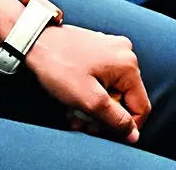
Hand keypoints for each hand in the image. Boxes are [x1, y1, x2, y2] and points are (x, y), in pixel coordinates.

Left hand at [27, 24, 152, 145]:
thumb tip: (133, 134)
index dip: (123, 126)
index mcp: (128, 65)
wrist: (35, 40)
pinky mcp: (101, 48)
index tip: (99, 129)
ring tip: (72, 110)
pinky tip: (74, 94)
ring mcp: (113, 48)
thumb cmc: (59, 67)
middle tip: (79, 121)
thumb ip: (115, 119)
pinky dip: (92, 91)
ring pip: (113, 90)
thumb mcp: (88, 100)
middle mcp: (126, 53)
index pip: (141, 107)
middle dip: (103, 115)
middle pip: (125, 99)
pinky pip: (105, 78)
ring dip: (95, 105)